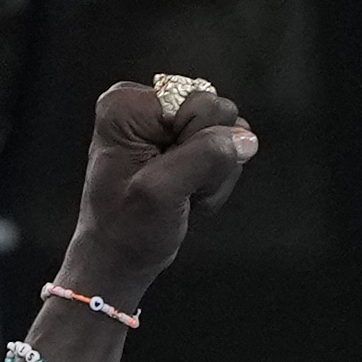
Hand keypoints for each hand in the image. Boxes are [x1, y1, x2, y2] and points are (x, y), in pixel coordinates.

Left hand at [56, 78, 257, 310]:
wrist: (118, 260)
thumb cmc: (125, 231)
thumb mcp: (161, 193)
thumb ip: (205, 156)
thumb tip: (244, 138)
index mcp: (127, 106)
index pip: (199, 101)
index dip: (196, 139)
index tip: (169, 169)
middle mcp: (147, 105)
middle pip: (217, 112)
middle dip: (208, 156)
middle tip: (178, 186)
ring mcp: (169, 123)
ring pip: (227, 131)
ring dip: (214, 171)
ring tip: (182, 193)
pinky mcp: (185, 140)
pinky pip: (227, 147)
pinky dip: (216, 177)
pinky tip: (190, 193)